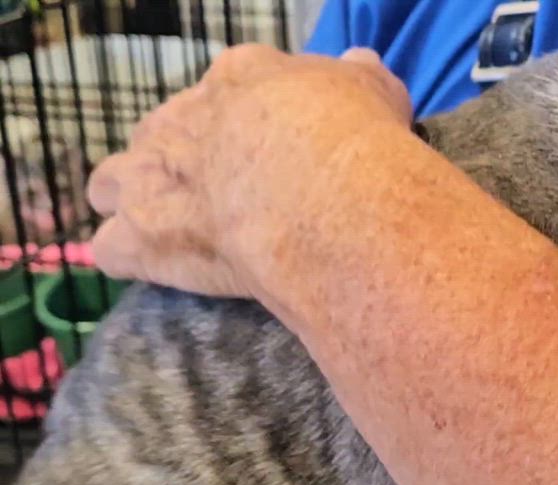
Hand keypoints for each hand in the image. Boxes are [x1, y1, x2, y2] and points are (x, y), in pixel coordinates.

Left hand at [86, 45, 412, 299]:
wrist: (329, 197)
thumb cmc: (358, 142)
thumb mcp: (374, 92)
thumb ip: (358, 81)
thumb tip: (360, 70)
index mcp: (241, 77)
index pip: (224, 92)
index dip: (245, 125)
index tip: (272, 152)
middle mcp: (185, 118)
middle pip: (161, 134)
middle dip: (184, 163)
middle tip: (230, 198)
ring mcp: (153, 174)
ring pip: (112, 183)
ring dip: (136, 204)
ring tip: (176, 233)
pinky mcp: (142, 234)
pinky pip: (112, 249)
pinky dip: (132, 259)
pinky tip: (164, 271)